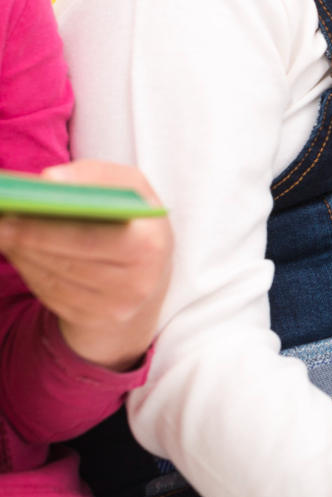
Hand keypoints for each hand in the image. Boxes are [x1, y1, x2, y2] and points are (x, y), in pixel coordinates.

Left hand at [0, 162, 171, 371]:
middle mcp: (138, 282)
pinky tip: (18, 251)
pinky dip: (29, 270)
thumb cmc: (133, 221)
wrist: (149, 277)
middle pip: (69, 259)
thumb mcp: (131, 190)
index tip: (24, 205)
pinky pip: (51, 294)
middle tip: (0, 219)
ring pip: (55, 278)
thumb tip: (50, 180)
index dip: (54, 224)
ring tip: (2, 229)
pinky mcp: (92, 319)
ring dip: (23, 253)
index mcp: (152, 243)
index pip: (95, 236)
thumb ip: (97, 176)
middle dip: (29, 236)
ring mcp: (114, 306)